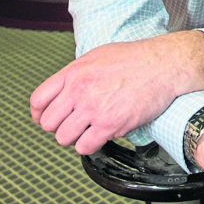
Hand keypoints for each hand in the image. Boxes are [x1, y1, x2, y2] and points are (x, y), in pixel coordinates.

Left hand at [29, 31, 203, 154]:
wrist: (165, 65)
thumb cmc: (136, 59)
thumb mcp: (98, 56)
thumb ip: (76, 74)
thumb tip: (62, 91)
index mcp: (74, 72)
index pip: (38, 100)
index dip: (40, 114)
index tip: (48, 118)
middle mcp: (80, 90)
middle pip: (48, 123)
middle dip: (60, 126)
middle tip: (75, 124)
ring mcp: (94, 108)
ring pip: (64, 138)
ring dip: (75, 137)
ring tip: (90, 130)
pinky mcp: (110, 124)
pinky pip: (85, 147)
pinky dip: (90, 145)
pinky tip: (102, 135)